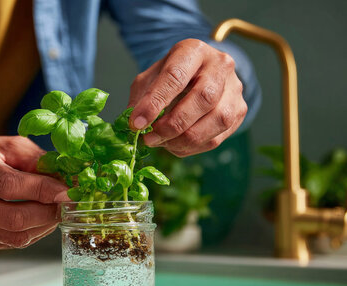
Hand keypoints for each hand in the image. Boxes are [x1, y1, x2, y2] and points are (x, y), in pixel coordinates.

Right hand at [0, 136, 68, 249]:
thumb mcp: (11, 145)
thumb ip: (37, 160)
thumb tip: (67, 180)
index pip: (8, 186)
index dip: (42, 191)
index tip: (67, 192)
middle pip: (13, 218)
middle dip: (48, 213)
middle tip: (67, 204)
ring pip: (16, 237)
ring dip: (45, 225)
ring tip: (56, 210)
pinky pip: (14, 243)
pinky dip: (35, 233)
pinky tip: (41, 218)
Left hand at [129, 39, 247, 156]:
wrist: (198, 75)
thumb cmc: (171, 76)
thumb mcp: (150, 79)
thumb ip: (140, 98)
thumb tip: (132, 124)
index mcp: (194, 50)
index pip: (175, 76)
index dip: (155, 102)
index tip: (137, 123)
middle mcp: (220, 65)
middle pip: (204, 98)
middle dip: (173, 124)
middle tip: (150, 138)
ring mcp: (235, 89)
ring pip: (217, 120)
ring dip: (184, 139)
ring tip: (162, 143)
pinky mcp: (239, 112)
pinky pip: (218, 137)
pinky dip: (193, 147)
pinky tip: (176, 145)